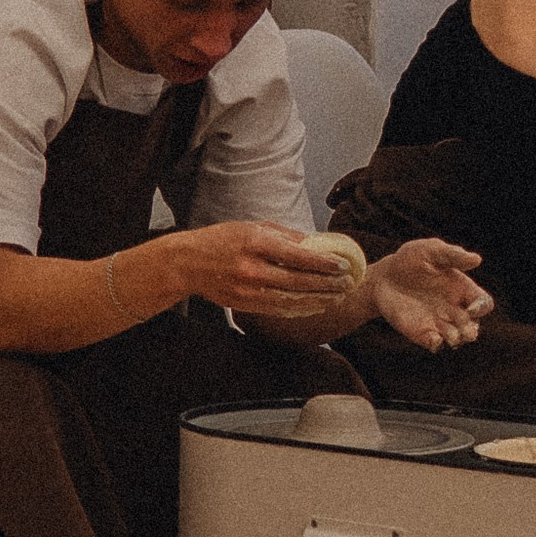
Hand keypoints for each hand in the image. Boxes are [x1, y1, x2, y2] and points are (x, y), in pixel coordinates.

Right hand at [178, 220, 363, 320]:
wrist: (189, 263)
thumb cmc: (222, 240)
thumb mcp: (252, 227)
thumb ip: (284, 235)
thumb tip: (314, 243)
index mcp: (255, 243)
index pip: (297, 255)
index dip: (323, 263)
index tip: (341, 265)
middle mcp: (252, 268)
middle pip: (298, 280)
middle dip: (327, 284)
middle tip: (346, 284)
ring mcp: (248, 289)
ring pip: (292, 299)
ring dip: (318, 299)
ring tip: (337, 297)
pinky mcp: (244, 304)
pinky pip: (279, 309)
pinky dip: (300, 308)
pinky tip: (315, 306)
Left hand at [363, 238, 492, 352]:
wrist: (384, 278)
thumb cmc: (410, 260)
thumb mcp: (430, 251)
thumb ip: (452, 255)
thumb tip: (477, 259)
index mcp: (462, 289)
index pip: (483, 303)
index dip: (482, 307)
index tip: (472, 308)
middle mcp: (454, 309)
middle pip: (473, 325)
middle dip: (471, 331)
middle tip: (467, 333)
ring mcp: (439, 323)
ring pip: (457, 338)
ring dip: (457, 339)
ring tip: (451, 337)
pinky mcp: (423, 332)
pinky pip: (436, 344)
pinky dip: (437, 344)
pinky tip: (434, 339)